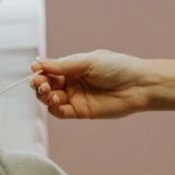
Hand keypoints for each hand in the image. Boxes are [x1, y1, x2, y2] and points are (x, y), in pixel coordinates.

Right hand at [30, 51, 152, 118]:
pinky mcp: (81, 112)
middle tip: (39, 82)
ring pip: (50, 98)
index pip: (50, 70)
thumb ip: (62, 65)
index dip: (40, 70)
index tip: (35, 69)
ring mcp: (76, 97)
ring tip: (46, 90)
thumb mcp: (87, 62)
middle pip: (47, 84)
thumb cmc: (117, 67)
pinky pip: (60, 112)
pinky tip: (54, 100)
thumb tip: (38, 62)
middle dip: (39, 83)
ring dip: (43, 95)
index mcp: (74, 67)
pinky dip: (52, 107)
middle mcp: (73, 82)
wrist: (138, 85)